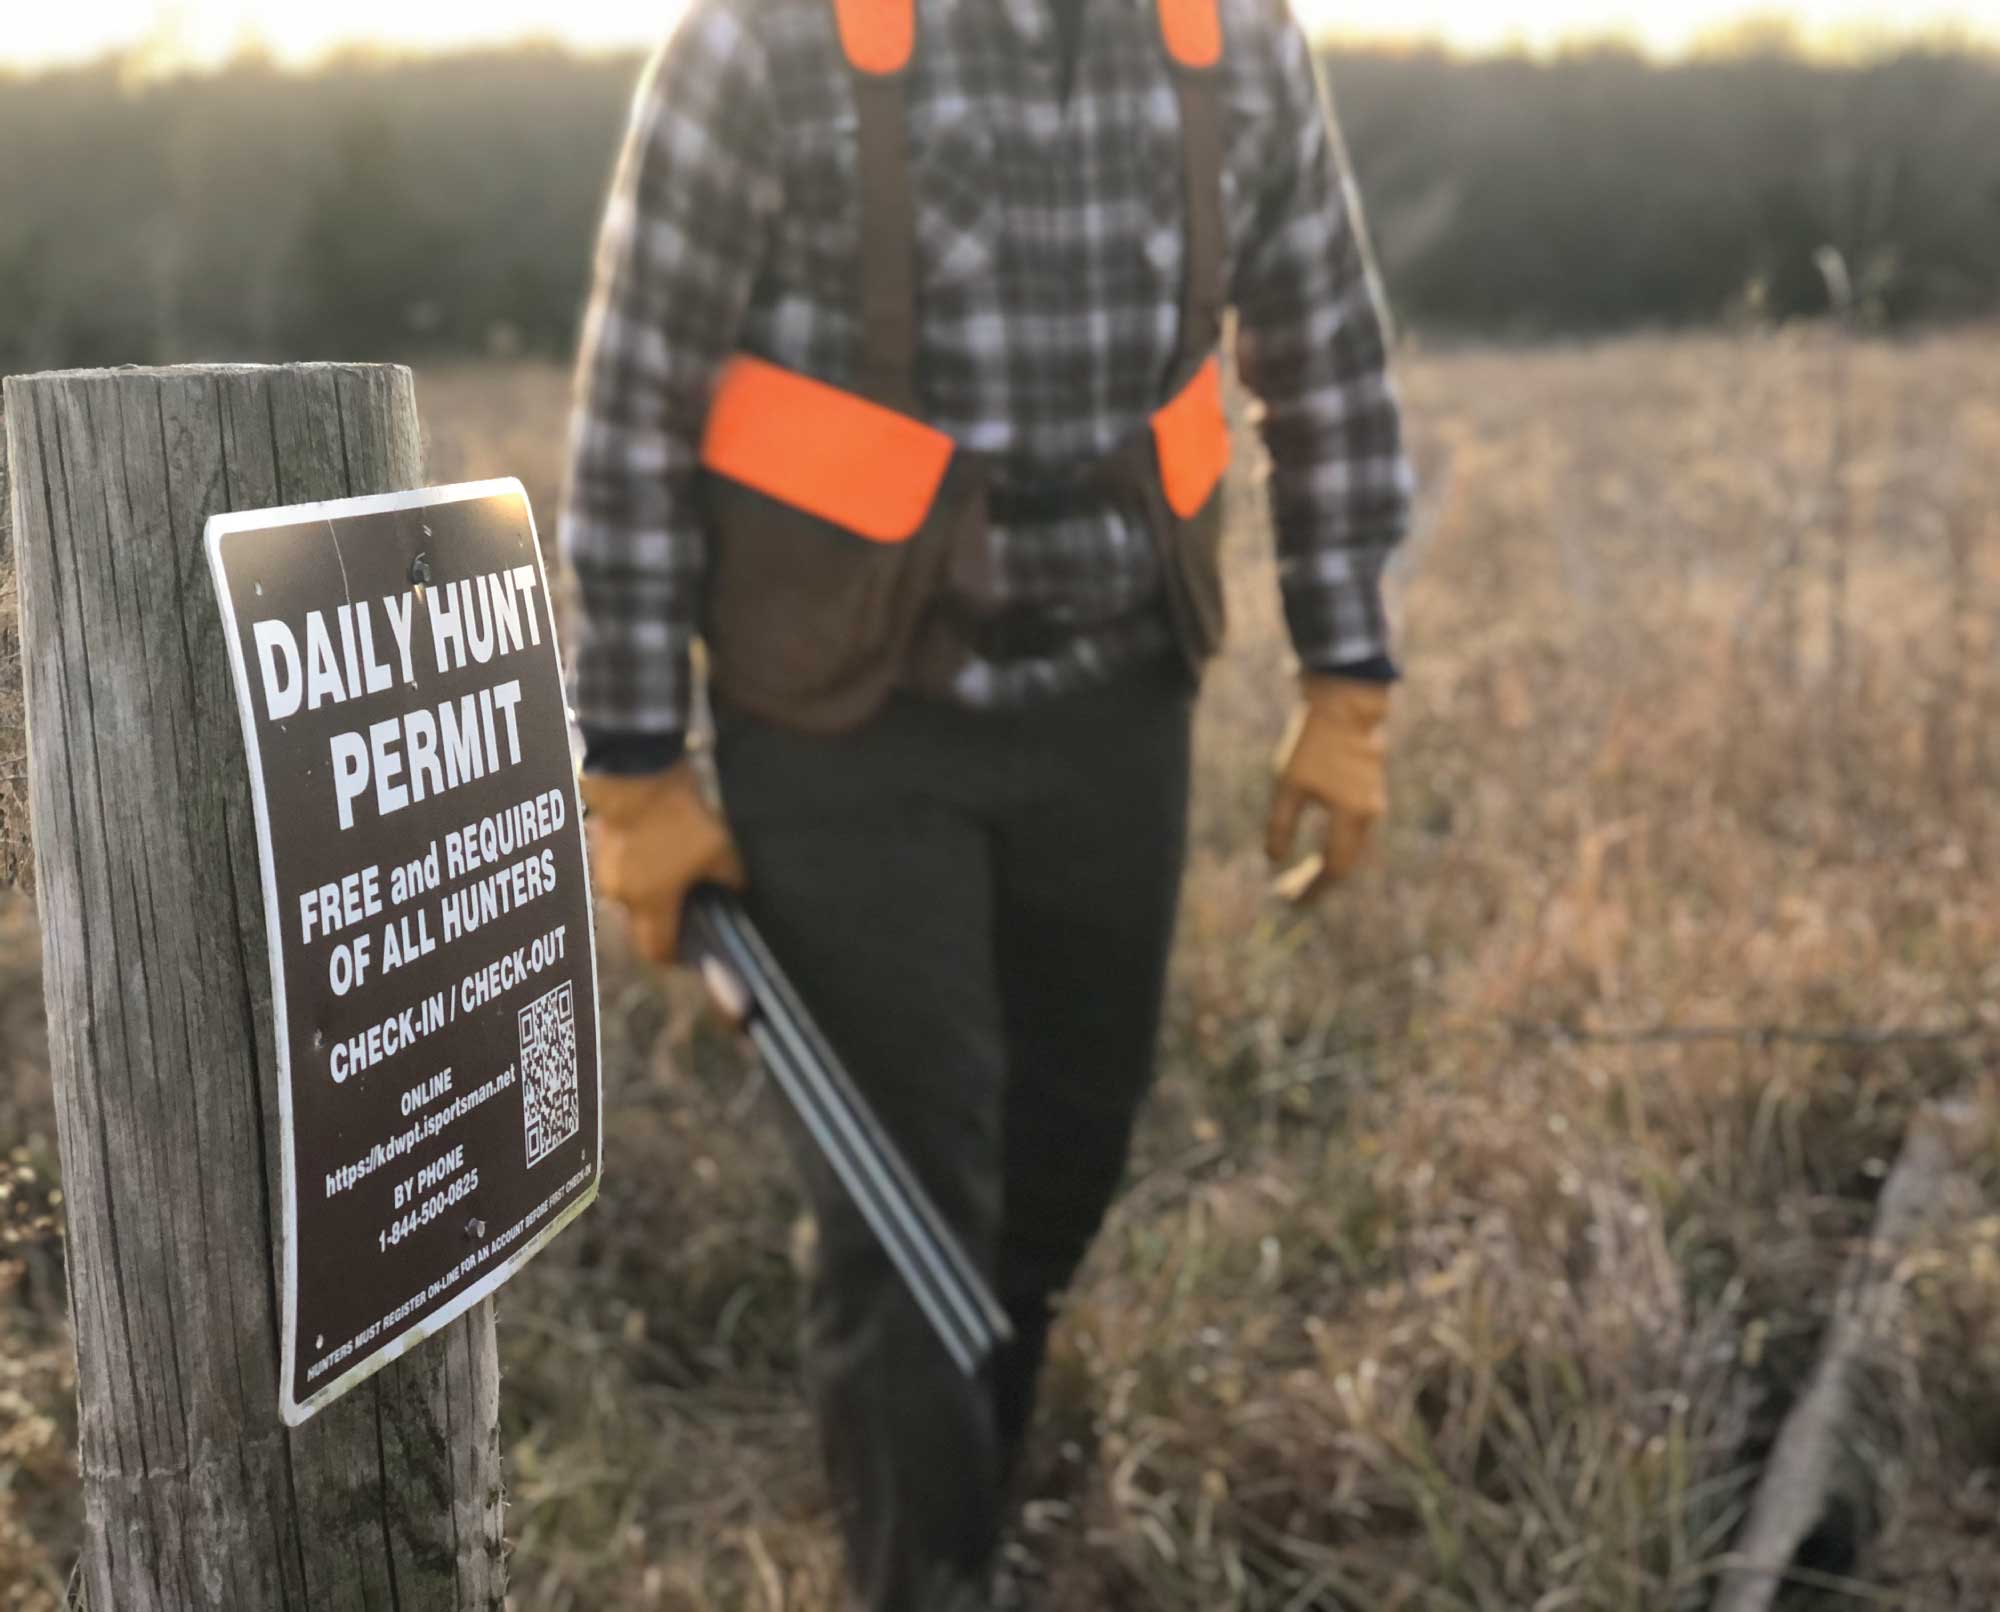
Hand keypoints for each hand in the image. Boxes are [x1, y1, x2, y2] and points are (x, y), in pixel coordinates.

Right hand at [579, 762, 745, 964]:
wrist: (635, 773)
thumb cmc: (678, 817)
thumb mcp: (719, 849)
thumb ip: (731, 878)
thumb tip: (739, 890)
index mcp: (651, 904)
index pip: (656, 951)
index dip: (675, 957)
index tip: (691, 949)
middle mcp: (622, 896)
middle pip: (641, 926)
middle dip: (663, 923)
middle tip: (687, 906)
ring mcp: (605, 872)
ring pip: (629, 897)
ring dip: (649, 893)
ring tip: (673, 872)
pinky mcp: (598, 847)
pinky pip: (620, 871)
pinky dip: (636, 870)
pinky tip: (656, 850)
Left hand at [1265, 677, 1388, 903]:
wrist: (1345, 705)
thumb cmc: (1312, 744)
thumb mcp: (1287, 785)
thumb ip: (1280, 825)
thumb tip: (1274, 860)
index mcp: (1350, 816)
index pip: (1332, 868)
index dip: (1311, 888)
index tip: (1289, 901)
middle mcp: (1367, 815)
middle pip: (1345, 864)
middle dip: (1317, 883)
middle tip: (1290, 894)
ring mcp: (1372, 803)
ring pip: (1351, 849)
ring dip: (1327, 867)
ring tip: (1300, 878)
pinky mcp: (1369, 792)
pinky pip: (1354, 833)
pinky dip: (1336, 848)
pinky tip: (1318, 850)